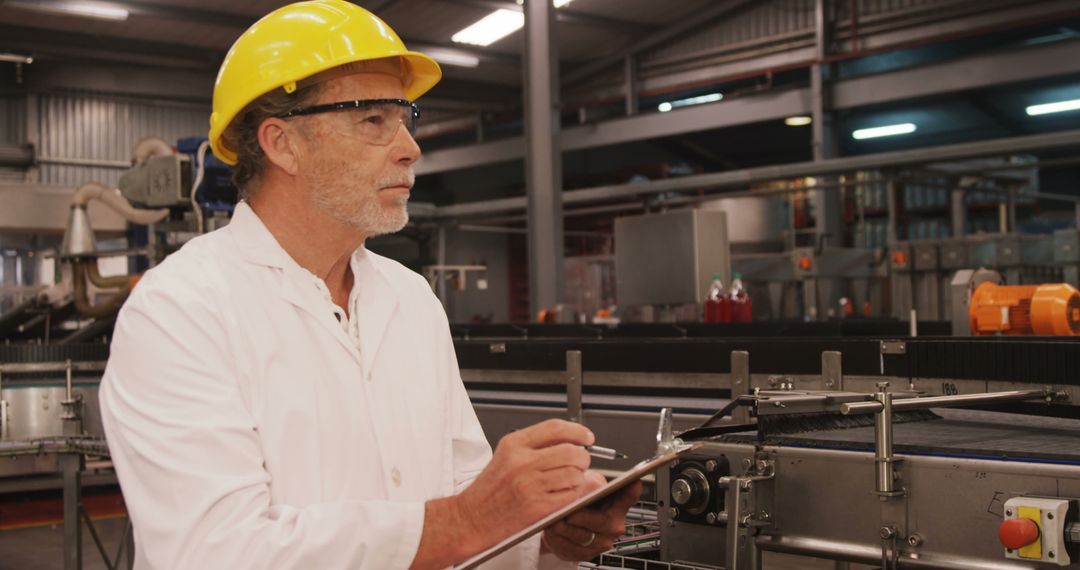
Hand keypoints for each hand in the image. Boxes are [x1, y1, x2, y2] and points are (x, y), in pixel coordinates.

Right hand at [454, 419, 593, 553]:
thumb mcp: (506, 457)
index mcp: (514, 445)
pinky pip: (570, 495)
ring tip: (570, 481)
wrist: (472, 518)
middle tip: (580, 463)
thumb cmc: (489, 490)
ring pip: (574, 473)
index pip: (555, 428)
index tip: (585, 437)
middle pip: (570, 451)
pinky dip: (574, 495)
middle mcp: (522, 462)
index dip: (577, 431)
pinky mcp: (538, 506)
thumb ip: (538, 447)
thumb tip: (574, 444)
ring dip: (579, 478)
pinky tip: (564, 495)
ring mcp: (530, 484)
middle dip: (582, 457)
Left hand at [541, 470, 642, 560]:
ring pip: (583, 537)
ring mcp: (600, 542)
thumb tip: (590, 487)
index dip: (632, 490)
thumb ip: (589, 483)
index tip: (633, 482)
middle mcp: (613, 526)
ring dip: (566, 529)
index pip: (629, 497)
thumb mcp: (585, 483)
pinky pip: (571, 549)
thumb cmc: (578, 498)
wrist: (562, 518)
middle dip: (582, 517)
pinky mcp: (585, 554)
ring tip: (554, 521)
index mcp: (617, 506)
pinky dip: (558, 540)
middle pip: (601, 522)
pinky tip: (552, 531)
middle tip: (568, 513)